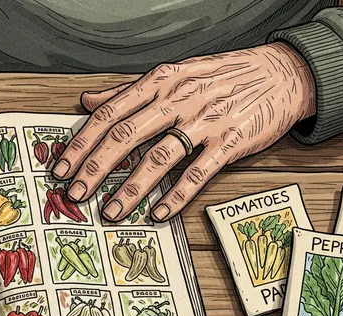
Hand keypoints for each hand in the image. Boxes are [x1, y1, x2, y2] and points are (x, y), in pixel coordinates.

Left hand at [52, 42, 315, 221]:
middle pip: (126, 136)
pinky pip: (198, 173)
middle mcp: (178, 100)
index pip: (110, 114)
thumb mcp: (173, 74)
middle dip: (96, 168)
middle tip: (76, 193)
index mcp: (160, 82)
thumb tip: (87, 100)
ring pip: (158, 158)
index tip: (62, 166)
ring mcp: (205, 121)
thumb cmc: (223, 76)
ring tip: (110, 211)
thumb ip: (128, 90)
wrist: (279, 74)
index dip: (82, 142)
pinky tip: (158, 213)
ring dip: (130, 189)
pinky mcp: (231, 142)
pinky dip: (176, 196)